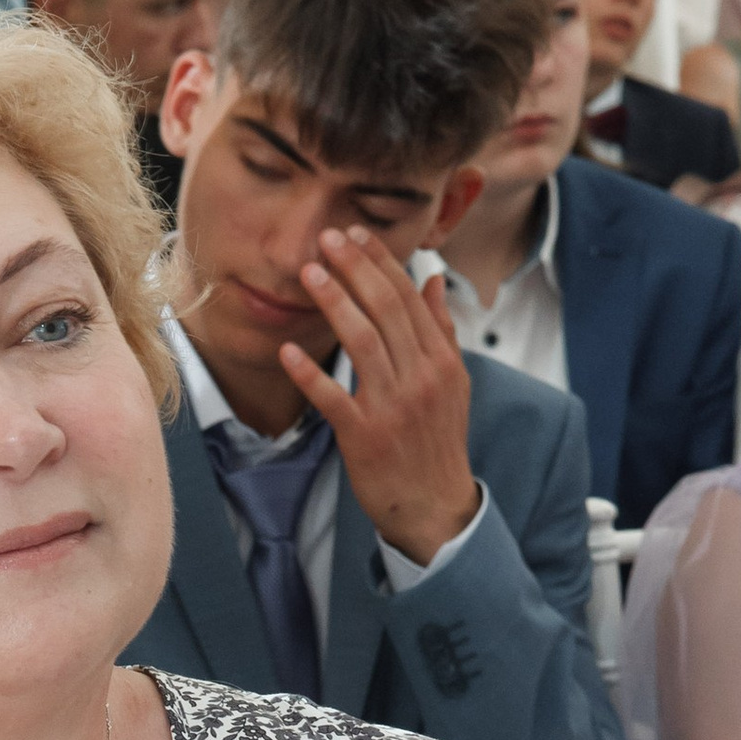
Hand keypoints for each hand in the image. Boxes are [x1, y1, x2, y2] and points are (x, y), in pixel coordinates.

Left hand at [280, 231, 481, 568]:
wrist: (436, 505)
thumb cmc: (438, 441)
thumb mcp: (453, 383)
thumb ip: (442, 331)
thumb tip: (433, 280)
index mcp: (441, 361)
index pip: (410, 298)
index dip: (382, 262)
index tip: (357, 234)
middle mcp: (421, 378)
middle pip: (386, 311)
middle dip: (356, 269)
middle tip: (327, 237)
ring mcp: (393, 407)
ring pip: (363, 343)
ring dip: (335, 304)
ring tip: (309, 273)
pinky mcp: (365, 437)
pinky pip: (333, 398)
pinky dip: (309, 374)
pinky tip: (287, 351)